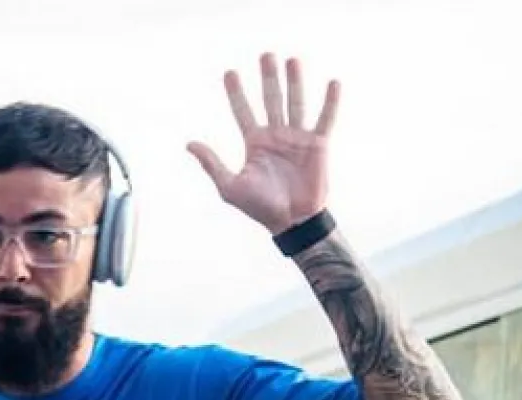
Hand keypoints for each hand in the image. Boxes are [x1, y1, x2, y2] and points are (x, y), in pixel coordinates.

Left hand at [187, 53, 340, 234]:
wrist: (291, 222)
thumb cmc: (259, 207)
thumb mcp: (230, 186)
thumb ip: (212, 163)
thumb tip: (189, 143)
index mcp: (255, 143)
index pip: (242, 111)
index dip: (236, 93)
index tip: (229, 73)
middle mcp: (276, 136)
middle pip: (270, 100)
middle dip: (267, 78)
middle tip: (265, 55)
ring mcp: (297, 138)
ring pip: (296, 103)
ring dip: (295, 82)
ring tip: (292, 60)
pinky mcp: (318, 145)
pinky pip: (324, 119)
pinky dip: (329, 102)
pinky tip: (332, 82)